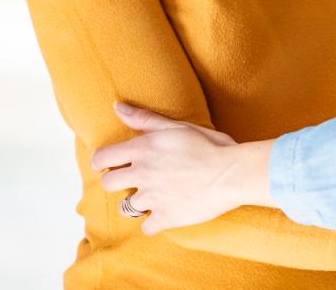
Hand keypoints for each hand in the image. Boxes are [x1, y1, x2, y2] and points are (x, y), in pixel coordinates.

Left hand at [91, 101, 273, 234]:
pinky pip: (146, 227)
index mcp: (143, 149)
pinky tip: (167, 212)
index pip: (101, 159)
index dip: (104, 162)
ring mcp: (152, 198)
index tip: (113, 164)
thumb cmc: (210, 145)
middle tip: (137, 180)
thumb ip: (145, 119)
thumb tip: (117, 108)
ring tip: (156, 196)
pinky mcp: (165, 217)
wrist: (234, 173)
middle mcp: (142, 173)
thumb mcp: (178, 126)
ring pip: (127, 207)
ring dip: (139, 203)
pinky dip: (155, 222)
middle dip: (119, 182)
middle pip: (108, 184)